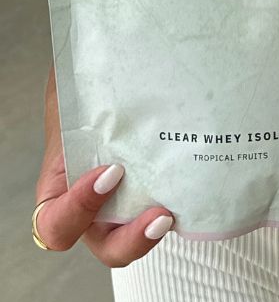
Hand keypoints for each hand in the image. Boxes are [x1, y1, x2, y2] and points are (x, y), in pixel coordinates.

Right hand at [35, 69, 173, 267]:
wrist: (117, 76)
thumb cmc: (87, 85)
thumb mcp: (72, 87)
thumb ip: (77, 89)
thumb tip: (93, 56)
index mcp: (62, 183)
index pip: (55, 222)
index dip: (76, 210)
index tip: (109, 173)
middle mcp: (95, 202)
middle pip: (106, 245)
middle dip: (130, 241)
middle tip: (158, 214)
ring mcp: (130, 198)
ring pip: (140, 234)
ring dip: (159, 229)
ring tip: (180, 209)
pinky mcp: (160, 187)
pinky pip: (170, 205)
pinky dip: (183, 202)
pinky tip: (201, 182)